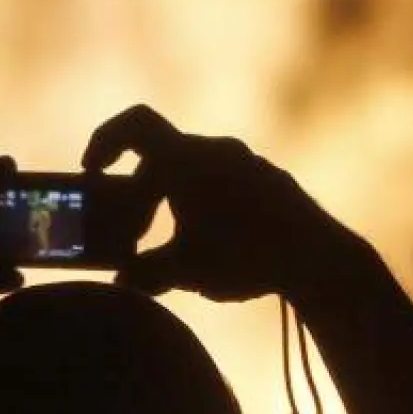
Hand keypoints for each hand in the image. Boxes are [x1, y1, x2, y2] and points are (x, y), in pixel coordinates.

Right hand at [82, 104, 354, 300]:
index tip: (93, 171)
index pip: (134, 126)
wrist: (319, 260)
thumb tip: (121, 287)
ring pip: (192, 172)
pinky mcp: (268, 181)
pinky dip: (203, 204)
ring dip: (173, 202)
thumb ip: (145, 274)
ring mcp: (246, 164)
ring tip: (175, 245)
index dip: (105, 141)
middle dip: (140, 195)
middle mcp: (216, 151)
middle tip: (133, 232)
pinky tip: (214, 244)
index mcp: (186, 161)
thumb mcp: (184, 271)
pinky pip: (222, 182)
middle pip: (160, 160)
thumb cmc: (245, 258)